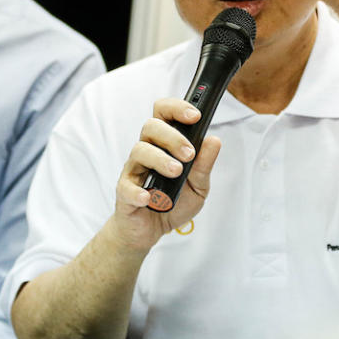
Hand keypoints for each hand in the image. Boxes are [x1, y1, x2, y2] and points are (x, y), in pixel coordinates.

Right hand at [112, 98, 220, 251]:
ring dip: (161, 159)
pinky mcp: (124, 193)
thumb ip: (205, 164)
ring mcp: (134, 171)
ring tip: (177, 172)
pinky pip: (126, 186)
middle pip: (151, 126)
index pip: (164, 114)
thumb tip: (214, 140)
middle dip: (173, 137)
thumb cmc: (174, 201)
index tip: (195, 116)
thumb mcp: (198, 185)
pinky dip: (138, 191)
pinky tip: (150, 197)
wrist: (152, 230)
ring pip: (140, 151)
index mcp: (165, 144)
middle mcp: (147, 152)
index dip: (177, 108)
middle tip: (189, 154)